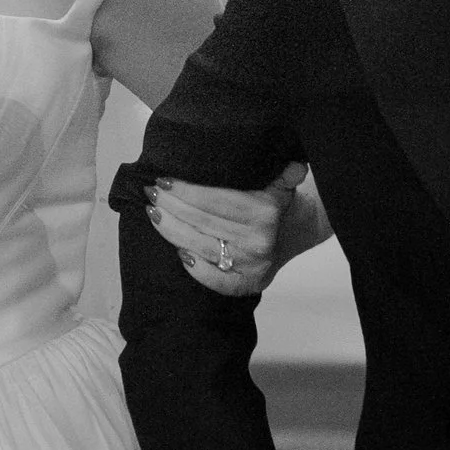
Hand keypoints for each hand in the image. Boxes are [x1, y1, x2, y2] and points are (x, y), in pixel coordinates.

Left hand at [148, 167, 311, 297]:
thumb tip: (296, 165)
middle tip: (151, 192)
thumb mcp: (281, 182)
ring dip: (172, 231)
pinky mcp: (247, 284)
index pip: (215, 200)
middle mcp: (258, 240)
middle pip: (203, 222)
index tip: (164, 180)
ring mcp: (252, 265)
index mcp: (264, 212)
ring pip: (202, 247)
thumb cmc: (277, 203)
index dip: (186, 190)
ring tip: (154, 213)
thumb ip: (285, 171)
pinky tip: (177, 252)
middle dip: (172, 206)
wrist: (298, 232)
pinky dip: (196, 269)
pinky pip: (216, 281)